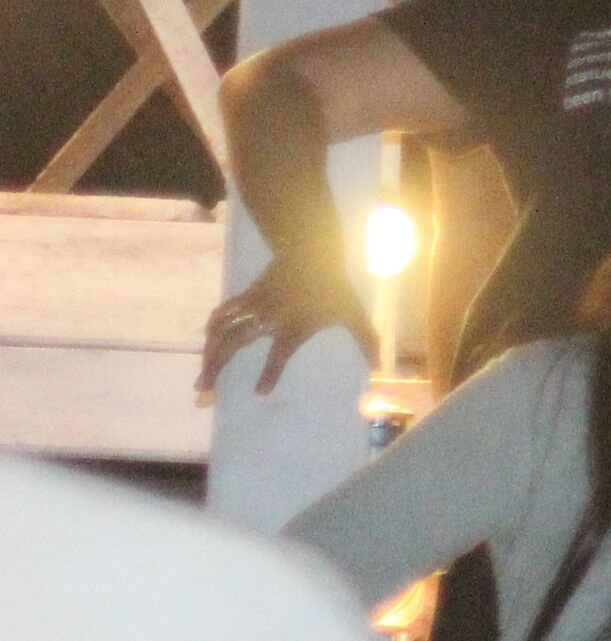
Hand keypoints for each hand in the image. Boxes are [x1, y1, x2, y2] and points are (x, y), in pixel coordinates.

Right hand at [197, 248, 370, 396]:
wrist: (313, 248)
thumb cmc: (334, 285)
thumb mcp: (354, 312)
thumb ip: (366, 341)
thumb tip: (380, 368)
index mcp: (295, 324)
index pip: (280, 353)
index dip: (270, 372)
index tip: (259, 393)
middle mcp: (270, 317)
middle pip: (236, 344)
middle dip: (218, 366)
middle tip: (204, 389)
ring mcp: (255, 305)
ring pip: (224, 330)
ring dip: (210, 352)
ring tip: (201, 375)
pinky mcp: (247, 295)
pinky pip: (225, 312)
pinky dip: (213, 327)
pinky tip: (205, 342)